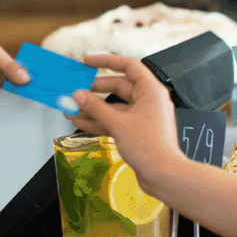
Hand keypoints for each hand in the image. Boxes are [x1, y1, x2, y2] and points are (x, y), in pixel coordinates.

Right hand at [68, 54, 183, 191]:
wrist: (163, 175)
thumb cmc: (152, 149)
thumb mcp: (118, 124)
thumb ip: (96, 108)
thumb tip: (79, 95)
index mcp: (151, 91)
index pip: (128, 66)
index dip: (107, 61)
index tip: (88, 62)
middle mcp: (148, 100)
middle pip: (118, 86)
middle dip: (95, 90)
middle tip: (77, 90)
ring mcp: (142, 116)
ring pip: (114, 106)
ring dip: (93, 108)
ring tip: (73, 108)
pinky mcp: (137, 131)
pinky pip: (115, 120)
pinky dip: (99, 121)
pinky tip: (81, 122)